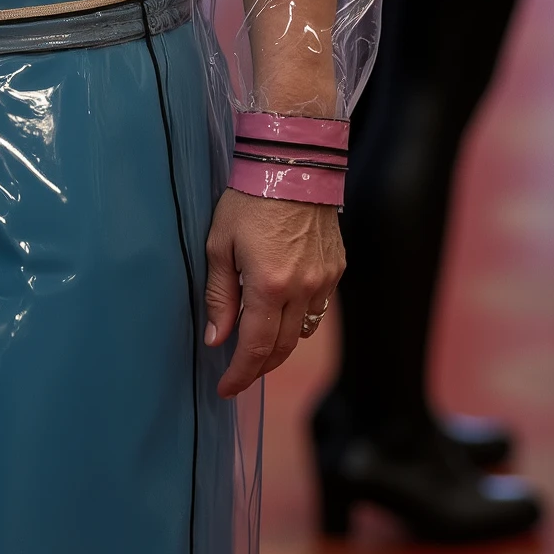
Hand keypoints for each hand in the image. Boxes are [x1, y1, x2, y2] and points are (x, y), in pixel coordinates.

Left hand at [204, 187, 342, 398]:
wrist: (293, 164)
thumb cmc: (249, 200)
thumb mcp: (220, 245)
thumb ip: (220, 296)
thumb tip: (218, 338)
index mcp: (270, 286)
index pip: (256, 348)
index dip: (240, 374)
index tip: (225, 389)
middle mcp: (303, 289)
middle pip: (282, 348)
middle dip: (258, 367)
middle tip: (238, 375)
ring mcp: (324, 280)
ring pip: (303, 332)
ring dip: (279, 346)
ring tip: (256, 346)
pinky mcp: (336, 269)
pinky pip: (317, 308)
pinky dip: (297, 319)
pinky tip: (280, 313)